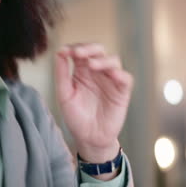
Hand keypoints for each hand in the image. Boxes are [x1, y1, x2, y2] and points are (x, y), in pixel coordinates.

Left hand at [55, 43, 132, 164]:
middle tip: (78, 53)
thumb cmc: (76, 117)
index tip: (65, 52)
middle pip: (98, 50)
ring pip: (113, 60)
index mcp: (82, 71)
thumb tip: (59, 53)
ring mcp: (110, 80)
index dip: (74, 48)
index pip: (80, 52)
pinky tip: (112, 75)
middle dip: (89, 48)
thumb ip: (61, 74)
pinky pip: (126, 79)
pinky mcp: (122, 92)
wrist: (88, 138)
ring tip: (91, 65)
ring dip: (103, 60)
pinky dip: (120, 74)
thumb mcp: (64, 95)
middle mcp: (97, 72)